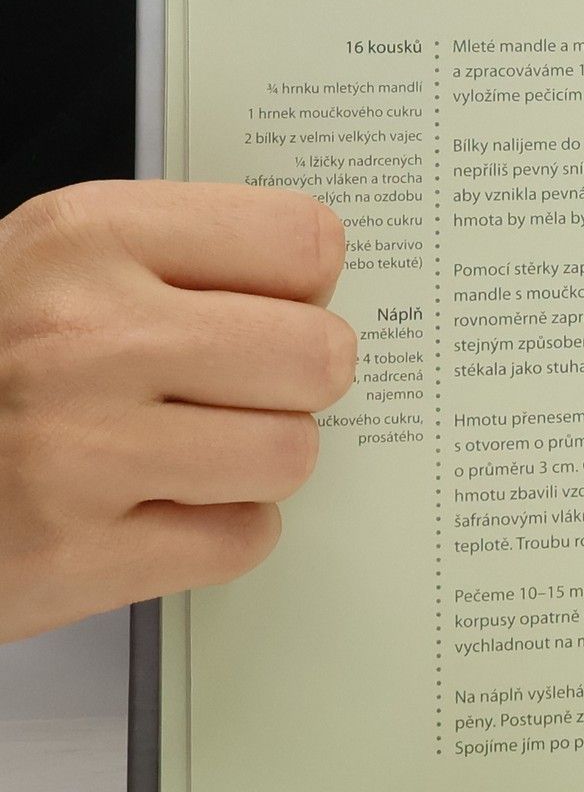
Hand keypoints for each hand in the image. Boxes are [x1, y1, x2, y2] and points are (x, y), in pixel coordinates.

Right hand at [0, 181, 356, 641]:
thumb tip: (319, 287)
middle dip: (292, 383)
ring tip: (182, 451)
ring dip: (254, 464)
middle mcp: (83, 335)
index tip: (267, 308)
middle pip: (319, 355)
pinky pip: (241, 539)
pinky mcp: (73, 554)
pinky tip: (153, 509)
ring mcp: (75, 448)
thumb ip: (184, 258)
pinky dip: (214, 534)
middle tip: (234, 392)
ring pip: (290, 454)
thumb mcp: (57, 262)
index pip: (306, 243)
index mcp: (87, 237)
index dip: (302, 289)